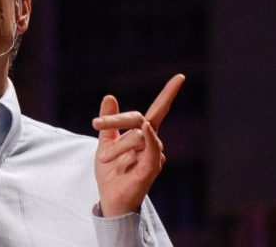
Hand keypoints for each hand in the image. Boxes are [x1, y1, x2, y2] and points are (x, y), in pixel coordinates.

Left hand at [92, 74, 184, 216]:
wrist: (109, 199)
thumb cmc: (111, 173)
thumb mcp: (105, 142)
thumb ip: (108, 122)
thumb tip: (110, 96)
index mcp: (142, 135)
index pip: (158, 111)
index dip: (168, 94)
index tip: (180, 77)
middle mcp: (152, 144)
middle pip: (138, 119)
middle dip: (116, 120)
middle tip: (95, 123)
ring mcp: (154, 156)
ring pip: (137, 136)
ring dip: (118, 145)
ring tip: (104, 158)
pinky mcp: (151, 169)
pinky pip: (152, 150)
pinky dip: (150, 138)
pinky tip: (145, 128)